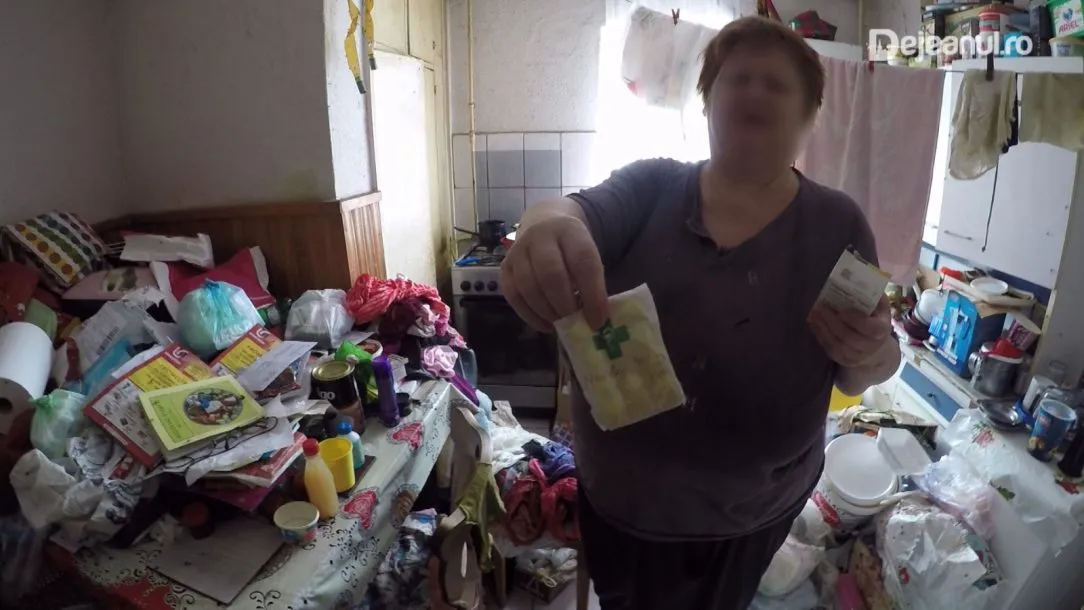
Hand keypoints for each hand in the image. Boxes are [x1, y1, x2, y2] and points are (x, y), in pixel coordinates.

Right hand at [500, 215, 607, 331]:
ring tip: (561, 322)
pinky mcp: (504, 266)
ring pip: (528, 286)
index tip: (598, 320)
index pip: (583, 262)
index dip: (592, 294)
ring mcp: (518, 250)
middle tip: (575, 322)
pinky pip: (513, 295)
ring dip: (547, 311)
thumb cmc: (571, 248)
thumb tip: (595, 319)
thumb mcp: (587, 253)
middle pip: (551, 274)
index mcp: (570, 230)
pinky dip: (529, 315)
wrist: (543, 223)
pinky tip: (545, 325)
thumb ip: (592, 281)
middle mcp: (540, 236)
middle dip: (565, 305)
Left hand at [808, 295, 892, 367]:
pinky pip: (829, 349)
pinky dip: (820, 335)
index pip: (870, 329)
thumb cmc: (875, 320)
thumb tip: (864, 280)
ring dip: (823, 328)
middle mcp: (870, 347)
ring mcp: (856, 356)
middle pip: (849, 336)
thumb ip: (874, 296)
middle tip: (820, 307)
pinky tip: (813, 323)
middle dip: (832, 321)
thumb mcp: (880, 307)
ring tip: (813, 313)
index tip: (842, 310)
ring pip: (837, 344)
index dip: (856, 320)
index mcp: (881, 331)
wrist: (874, 347)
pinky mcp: (843, 360)